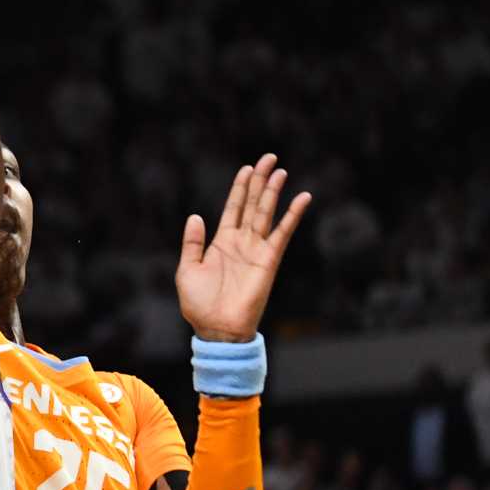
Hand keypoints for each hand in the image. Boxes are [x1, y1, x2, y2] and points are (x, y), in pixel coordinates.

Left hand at [175, 154, 311, 343]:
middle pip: (252, 204)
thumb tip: (195, 216)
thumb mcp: (187, 270)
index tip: (247, 168)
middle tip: (269, 158)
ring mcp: (256, 250)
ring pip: (266, 213)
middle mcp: (241, 243)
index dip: (240, 188)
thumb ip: (192, 243)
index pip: (233, 208)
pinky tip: (302, 197)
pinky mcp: (269, 260)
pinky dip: (293, 215)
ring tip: (280, 170)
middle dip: (260, 181)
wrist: (217, 330)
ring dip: (273, 191)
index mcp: (221, 243)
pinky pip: (283, 233)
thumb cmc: (199, 306)